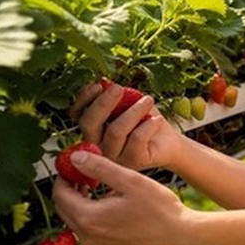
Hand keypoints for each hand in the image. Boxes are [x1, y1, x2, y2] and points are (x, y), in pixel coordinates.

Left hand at [52, 150, 202, 244]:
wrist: (184, 240)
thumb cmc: (161, 210)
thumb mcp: (130, 180)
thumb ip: (99, 167)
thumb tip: (75, 158)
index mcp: (89, 220)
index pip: (60, 194)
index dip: (65, 175)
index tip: (75, 164)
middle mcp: (89, 240)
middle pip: (65, 210)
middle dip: (71, 190)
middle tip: (86, 174)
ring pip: (79, 223)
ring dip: (83, 204)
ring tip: (102, 189)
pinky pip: (93, 235)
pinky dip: (95, 220)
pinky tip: (114, 209)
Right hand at [67, 81, 185, 170]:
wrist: (168, 142)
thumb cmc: (145, 120)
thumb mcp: (128, 102)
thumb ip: (114, 94)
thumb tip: (103, 82)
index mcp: (93, 129)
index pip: (76, 113)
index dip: (83, 98)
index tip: (98, 85)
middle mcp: (98, 145)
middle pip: (89, 123)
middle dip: (103, 103)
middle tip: (118, 89)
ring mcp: (114, 157)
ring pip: (115, 131)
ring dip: (133, 111)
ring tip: (148, 100)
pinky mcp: (133, 162)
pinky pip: (137, 139)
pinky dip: (148, 125)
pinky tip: (156, 120)